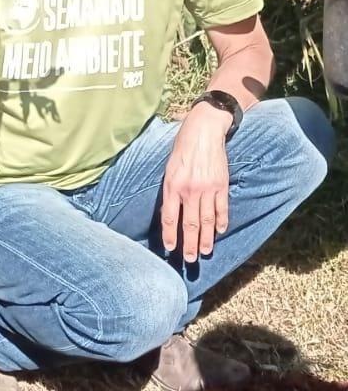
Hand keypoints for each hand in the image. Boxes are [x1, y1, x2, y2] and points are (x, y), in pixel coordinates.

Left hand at [160, 103, 231, 262]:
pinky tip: (220, 232)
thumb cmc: (182, 149)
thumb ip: (170, 190)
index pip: (170, 217)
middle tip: (190, 259)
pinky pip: (222, 208)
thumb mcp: (169, 169)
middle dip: (189, 243)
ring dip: (206, 238)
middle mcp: (189, 190)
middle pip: (189, 223)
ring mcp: (207, 189)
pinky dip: (221, 222)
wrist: (203, 131)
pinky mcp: (221, 185)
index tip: (171, 249)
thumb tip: (169, 212)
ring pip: (207, 220)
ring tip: (205, 252)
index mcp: (172, 186)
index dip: (170, 235)